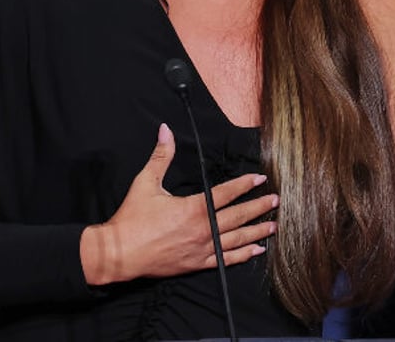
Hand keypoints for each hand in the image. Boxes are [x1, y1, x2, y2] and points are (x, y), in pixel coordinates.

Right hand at [80, 123, 277, 284]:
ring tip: (273, 225)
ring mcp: (202, 249)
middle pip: (238, 216)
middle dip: (258, 207)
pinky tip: (255, 250)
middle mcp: (203, 230)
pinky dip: (242, 255)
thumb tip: (165, 130)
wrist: (119, 254)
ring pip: (236, 239)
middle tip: (275, 200)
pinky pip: (226, 260)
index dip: (244, 184)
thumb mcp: (146, 183)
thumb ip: (161, 156)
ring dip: (256, 231)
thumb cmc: (132, 220)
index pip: (226, 193)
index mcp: (193, 209)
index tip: (259, 178)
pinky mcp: (197, 263)